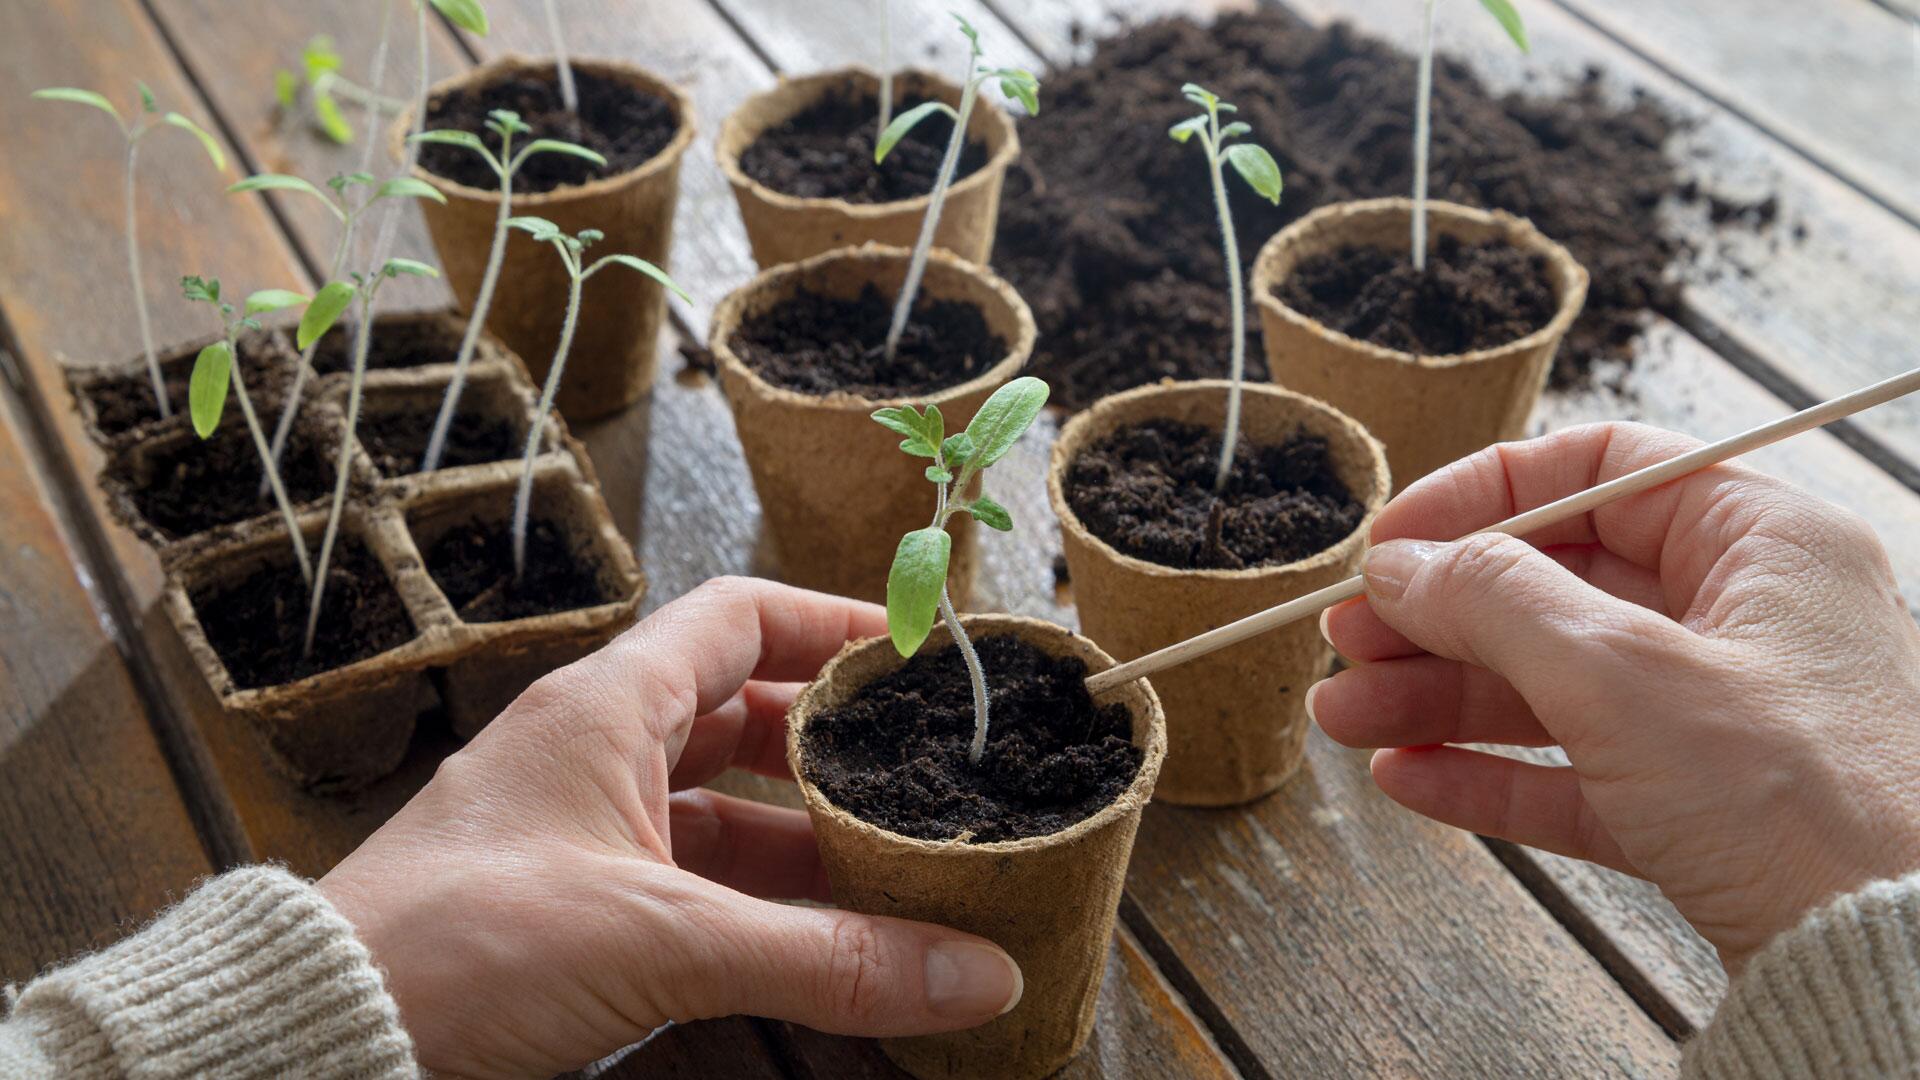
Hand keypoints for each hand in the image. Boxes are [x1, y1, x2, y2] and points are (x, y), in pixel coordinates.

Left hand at [317, 578, 1022, 1078]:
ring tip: (894, 872)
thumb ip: (827, 959)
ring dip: (803, 841)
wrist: (325, 1038)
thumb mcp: (664, 940)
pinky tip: (817, 943)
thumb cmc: (457, 947)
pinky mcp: (570, 910)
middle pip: (743, 717)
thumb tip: (974, 970)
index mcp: (605, 708)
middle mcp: (592, 754)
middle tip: (923, 773)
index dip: (834, 622)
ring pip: (720, 812)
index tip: (916, 648)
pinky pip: (689, 886)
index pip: (741, 618)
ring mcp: (580, 833)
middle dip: (835, 749)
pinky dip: (757, 907)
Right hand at [1308, 423, 1919, 970]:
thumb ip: (1497, 601)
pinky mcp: (1703, 807)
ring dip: (1441, 698)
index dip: (1486, 494)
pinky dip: (1492, 771)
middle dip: (1438, 618)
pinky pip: (1575, 772)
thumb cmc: (1810, 803)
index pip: (1603, 469)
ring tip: (1346, 719)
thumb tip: (1404, 564)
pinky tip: (1413, 777)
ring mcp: (1723, 717)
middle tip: (1350, 639)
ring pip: (1553, 685)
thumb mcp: (1623, 675)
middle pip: (1557, 586)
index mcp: (1760, 542)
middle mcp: (1744, 617)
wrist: (1892, 966)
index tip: (1399, 541)